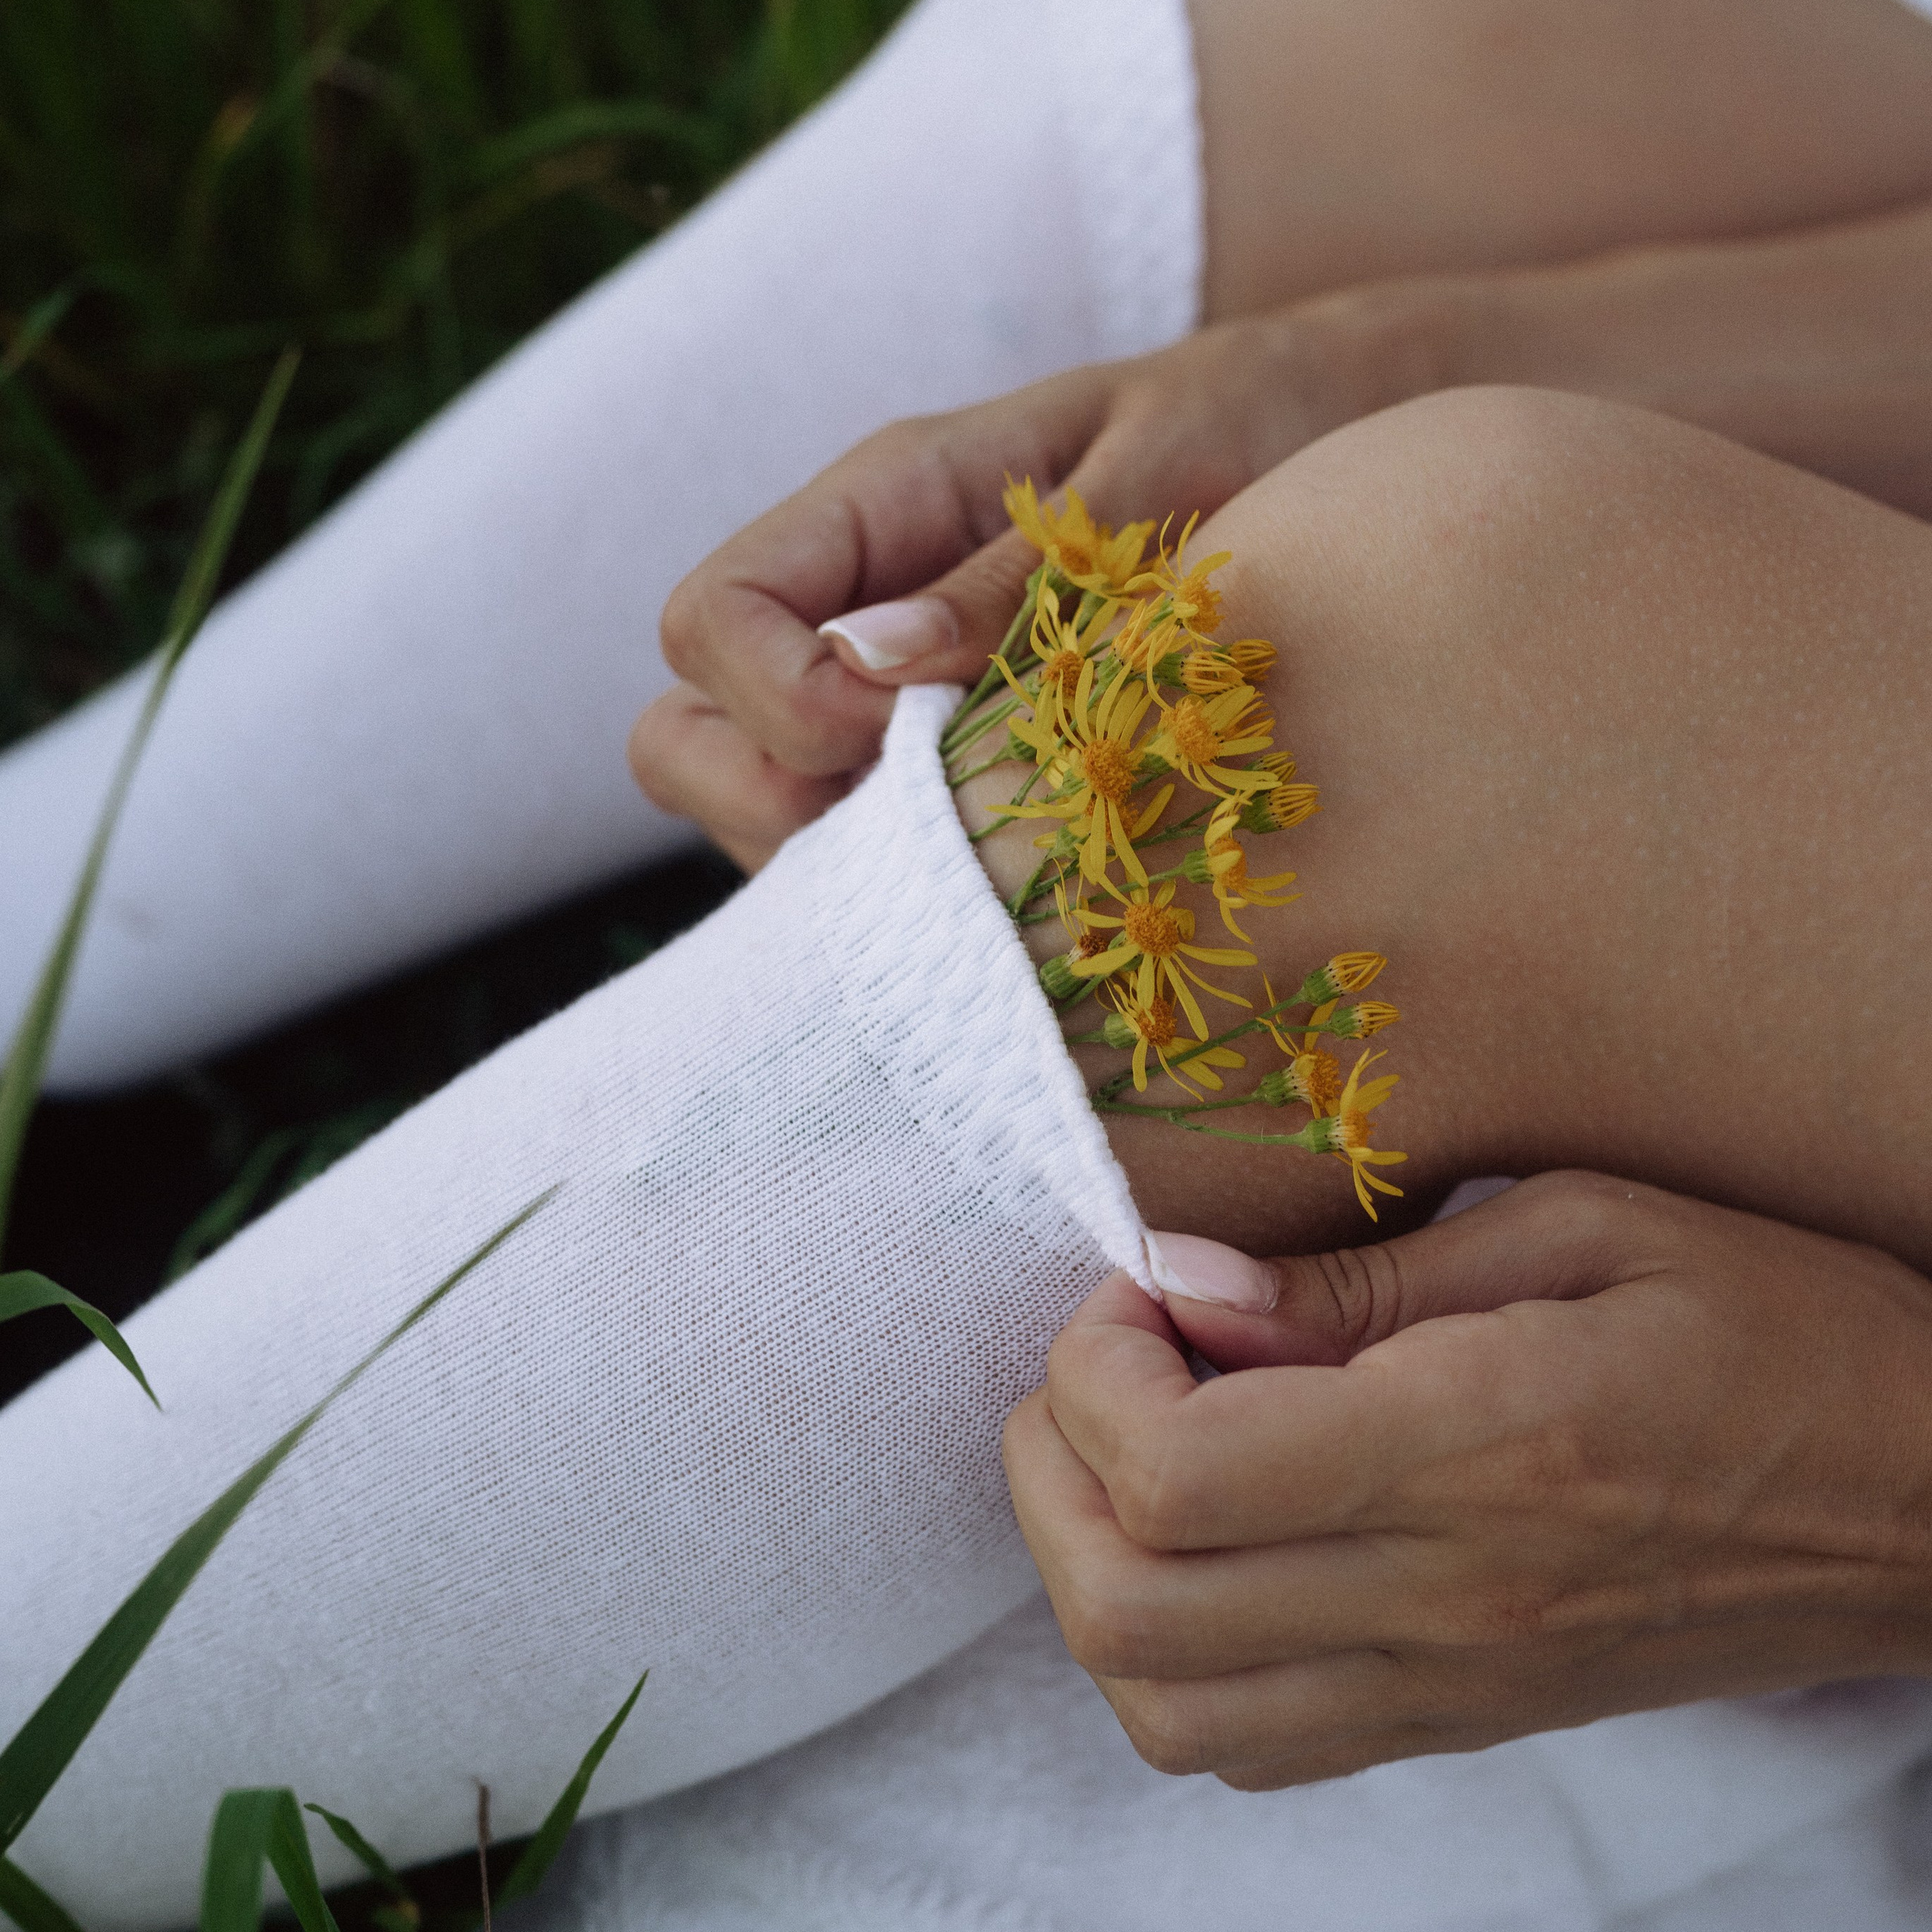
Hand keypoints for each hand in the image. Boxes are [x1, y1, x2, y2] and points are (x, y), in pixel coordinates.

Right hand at [628, 299, 1400, 871]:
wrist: (1323, 435)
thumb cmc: (1247, 427)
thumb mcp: (1144, 477)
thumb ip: (1004, 578)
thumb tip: (860, 667)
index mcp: (875, 506)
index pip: (707, 618)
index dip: (778, 701)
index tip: (910, 726)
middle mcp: (846, 608)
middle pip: (683, 734)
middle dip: (773, 799)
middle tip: (931, 811)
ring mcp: (874, 701)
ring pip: (754, 809)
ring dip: (842, 859)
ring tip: (990, 844)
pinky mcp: (929, 771)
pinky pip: (854, 852)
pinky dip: (906, 882)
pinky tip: (1017, 869)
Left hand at [1003, 1170, 1931, 1788]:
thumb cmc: (1780, 1328)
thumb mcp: (1586, 1227)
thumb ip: (1362, 1278)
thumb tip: (1181, 1284)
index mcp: (1477, 1449)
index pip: (1178, 1471)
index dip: (1096, 1365)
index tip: (1139, 1284)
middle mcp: (1443, 1597)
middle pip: (1126, 1608)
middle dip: (1050, 1465)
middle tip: (1104, 1355)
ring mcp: (1445, 1685)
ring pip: (1161, 1707)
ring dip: (1091, 1569)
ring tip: (1133, 1447)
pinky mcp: (1459, 1722)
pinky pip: (1245, 1744)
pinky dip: (1170, 1652)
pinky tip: (1213, 1540)